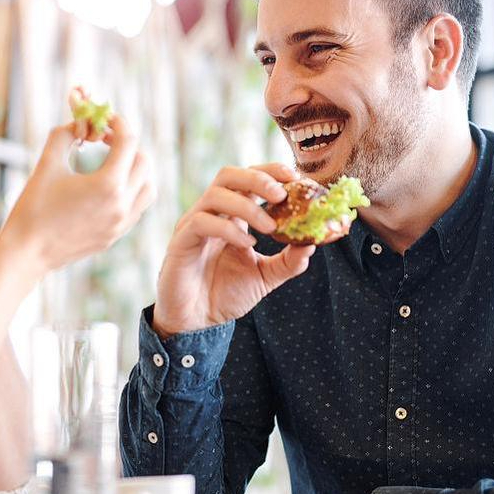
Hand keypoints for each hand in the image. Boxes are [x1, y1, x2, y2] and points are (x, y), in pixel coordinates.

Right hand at [0, 113, 154, 275]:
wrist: (26, 253)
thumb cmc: (33, 208)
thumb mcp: (47, 164)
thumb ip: (64, 136)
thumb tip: (79, 124)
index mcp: (108, 185)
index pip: (128, 142)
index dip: (119, 123)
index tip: (107, 118)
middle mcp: (122, 205)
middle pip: (144, 162)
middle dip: (128, 145)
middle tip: (105, 139)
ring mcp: (121, 224)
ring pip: (148, 187)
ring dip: (136, 169)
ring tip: (113, 162)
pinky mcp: (115, 236)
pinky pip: (137, 207)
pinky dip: (131, 191)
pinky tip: (108, 187)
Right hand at [152, 164, 314, 336]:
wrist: (197, 321)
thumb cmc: (225, 294)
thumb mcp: (265, 277)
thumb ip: (288, 261)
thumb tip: (312, 245)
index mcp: (231, 215)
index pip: (248, 179)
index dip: (270, 172)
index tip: (296, 178)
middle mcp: (211, 213)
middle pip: (229, 175)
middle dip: (258, 179)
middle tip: (282, 195)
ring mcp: (194, 224)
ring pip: (216, 194)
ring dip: (247, 206)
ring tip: (270, 227)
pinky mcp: (181, 241)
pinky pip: (202, 222)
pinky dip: (228, 229)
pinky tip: (247, 244)